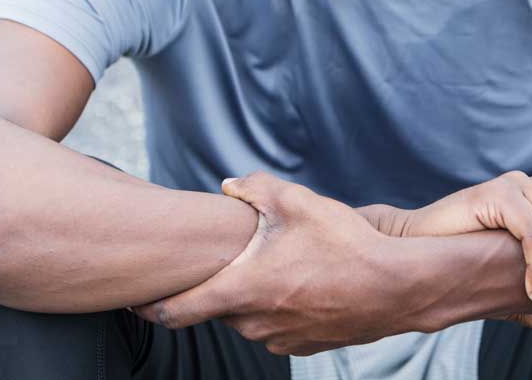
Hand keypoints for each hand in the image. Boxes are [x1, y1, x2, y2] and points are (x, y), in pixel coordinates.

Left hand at [132, 172, 417, 355]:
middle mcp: (253, 323)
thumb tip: (229, 187)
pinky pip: (277, 327)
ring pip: (248, 318)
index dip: (149, 307)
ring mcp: (279, 338)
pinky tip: (303, 284)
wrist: (396, 287)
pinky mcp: (304, 346)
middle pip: (214, 310)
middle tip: (226, 261)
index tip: (134, 300)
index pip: (175, 312)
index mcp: (241, 291)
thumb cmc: (345, 244)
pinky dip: (279, 309)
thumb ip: (255, 189)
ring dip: (250, 297)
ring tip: (276, 267)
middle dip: (215, 287)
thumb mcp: (298, 202)